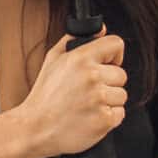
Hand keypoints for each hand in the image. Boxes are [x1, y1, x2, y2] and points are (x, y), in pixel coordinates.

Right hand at [20, 32, 127, 157]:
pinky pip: (120, 114)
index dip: (114, 55)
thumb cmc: (44, 96)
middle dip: (109, 83)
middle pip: (121, 74)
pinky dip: (109, 117)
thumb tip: (100, 29)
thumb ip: (75, 40)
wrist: (35, 128)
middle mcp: (91, 77)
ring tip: (88, 105)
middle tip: (89, 92)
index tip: (108, 64)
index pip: (116, 44)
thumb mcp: (53, 60)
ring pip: (122, 95)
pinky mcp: (104, 120)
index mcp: (80, 59)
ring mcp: (99, 99)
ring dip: (109, 101)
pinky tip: (91, 116)